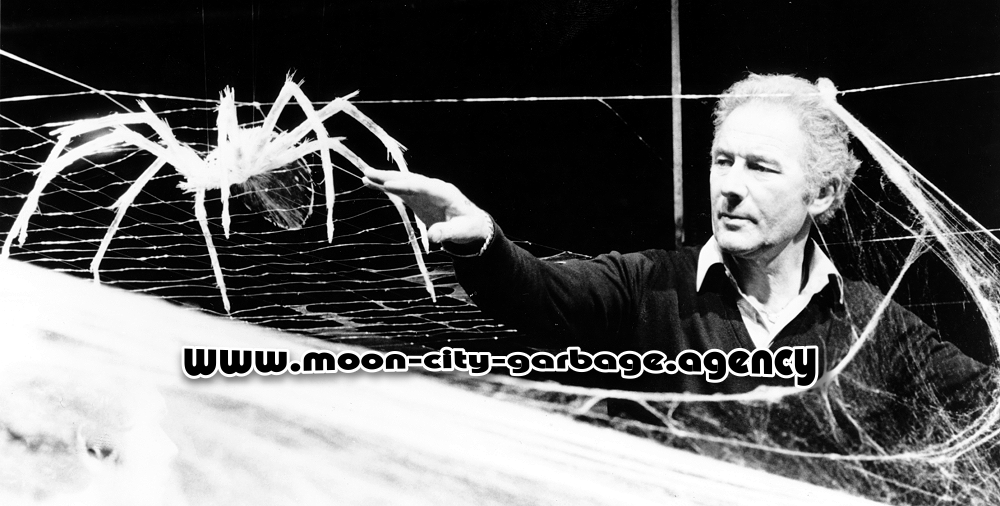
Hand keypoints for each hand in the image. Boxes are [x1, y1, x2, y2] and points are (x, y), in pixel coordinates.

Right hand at [362, 168, 491, 243]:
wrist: (472, 224)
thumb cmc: (468, 227)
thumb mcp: (461, 232)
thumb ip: (447, 232)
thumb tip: (434, 236)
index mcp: (444, 192)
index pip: (422, 186)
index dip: (405, 186)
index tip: (389, 186)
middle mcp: (433, 188)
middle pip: (409, 179)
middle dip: (390, 177)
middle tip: (370, 173)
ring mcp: (424, 192)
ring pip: (403, 182)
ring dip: (384, 178)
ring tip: (365, 175)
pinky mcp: (418, 198)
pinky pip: (400, 190)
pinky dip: (386, 187)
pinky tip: (370, 183)